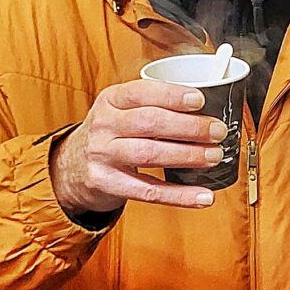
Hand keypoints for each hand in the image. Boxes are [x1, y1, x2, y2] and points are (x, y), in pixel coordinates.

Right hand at [51, 78, 228, 215]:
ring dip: (188, 156)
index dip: (172, 95)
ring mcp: (103, 155)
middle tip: (217, 131)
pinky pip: (149, 191)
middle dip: (189, 127)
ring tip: (213, 156)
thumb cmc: (110, 134)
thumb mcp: (120, 110)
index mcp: (110, 100)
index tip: (200, 100)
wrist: (71, 167)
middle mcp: (104, 126)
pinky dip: (180, 196)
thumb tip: (205, 109)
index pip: (142, 92)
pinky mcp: (107, 183)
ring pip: (150, 154)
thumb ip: (152, 104)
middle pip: (150, 123)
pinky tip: (203, 196)